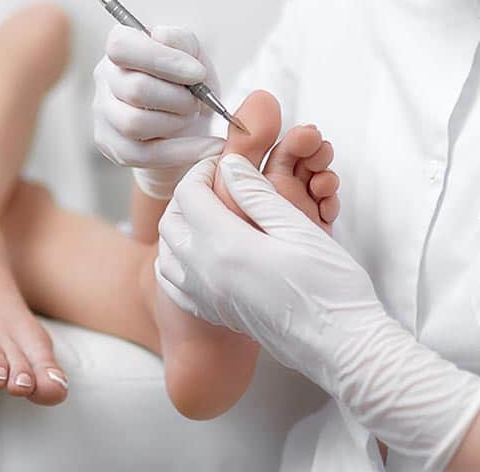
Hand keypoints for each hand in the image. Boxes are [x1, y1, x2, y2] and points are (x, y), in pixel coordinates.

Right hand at [92, 24, 224, 198]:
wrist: (190, 124)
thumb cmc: (188, 83)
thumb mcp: (194, 56)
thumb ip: (182, 40)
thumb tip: (162, 36)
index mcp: (121, 47)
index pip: (121, 47)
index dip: (161, 59)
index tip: (197, 73)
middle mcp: (105, 79)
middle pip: (134, 89)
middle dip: (177, 98)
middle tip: (197, 101)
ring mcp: (105, 115)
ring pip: (134, 123)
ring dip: (176, 122)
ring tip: (193, 117)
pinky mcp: (114, 147)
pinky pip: (145, 155)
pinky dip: (184, 151)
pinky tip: (208, 146)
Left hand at [156, 154, 479, 469]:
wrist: (343, 346)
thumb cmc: (330, 285)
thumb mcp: (297, 227)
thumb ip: (257, 193)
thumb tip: (230, 166)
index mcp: (225, 246)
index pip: (189, 195)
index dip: (202, 171)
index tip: (224, 164)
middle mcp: (206, 274)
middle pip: (171, 222)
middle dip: (188, 195)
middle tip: (217, 184)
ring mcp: (208, 299)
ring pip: (167, 254)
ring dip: (180, 227)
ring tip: (210, 214)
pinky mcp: (216, 315)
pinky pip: (176, 284)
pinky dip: (178, 261)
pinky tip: (204, 252)